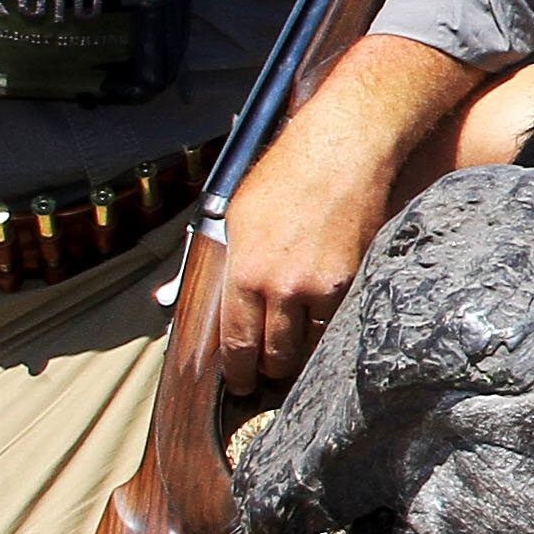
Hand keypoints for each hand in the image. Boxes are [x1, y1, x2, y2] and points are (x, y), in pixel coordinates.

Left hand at [179, 31, 489, 396]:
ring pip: (310, 345)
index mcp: (244, 271)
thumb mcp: (234, 214)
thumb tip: (181, 295)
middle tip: (270, 372)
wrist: (343, 150)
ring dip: (303, 352)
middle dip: (270, 367)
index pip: (236, 342)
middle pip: (274, 353)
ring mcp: (319, 288)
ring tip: (300, 352)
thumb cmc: (287, 174)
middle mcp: (280, 287)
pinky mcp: (353, 282)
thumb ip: (219, 261)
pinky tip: (328, 325)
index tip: (242, 382)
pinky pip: (339, 323)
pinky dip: (332, 329)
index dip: (239, 371)